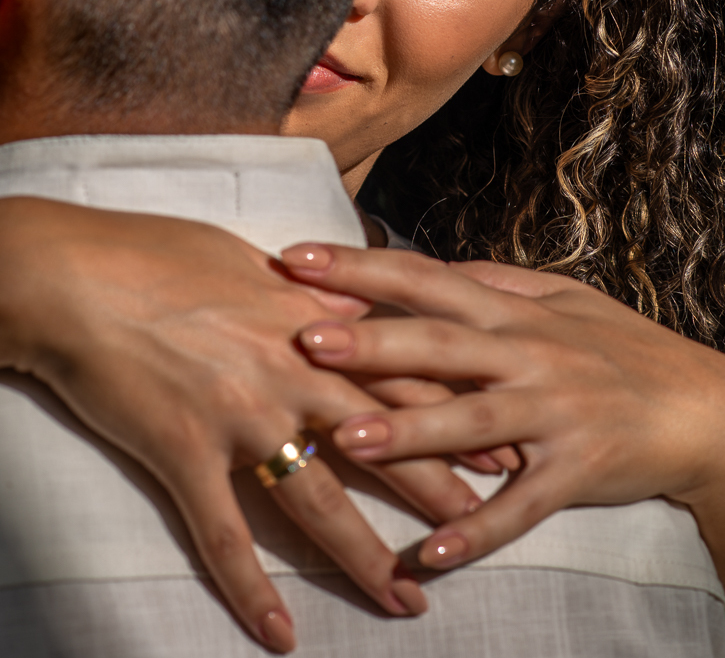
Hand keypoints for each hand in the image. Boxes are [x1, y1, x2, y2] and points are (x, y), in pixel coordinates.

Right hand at [0, 198, 486, 651]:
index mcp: (316, 326)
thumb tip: (355, 306)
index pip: (410, 377)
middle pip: (387, 444)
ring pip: (320, 502)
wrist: (72, 273)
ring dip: (365, 559)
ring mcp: (242, 418)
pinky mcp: (185, 453)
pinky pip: (225, 535)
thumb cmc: (160, 253)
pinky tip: (280, 634)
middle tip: (489, 534)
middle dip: (440, 494)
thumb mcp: (255, 262)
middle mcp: (294, 375)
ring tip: (408, 602)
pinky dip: (250, 589)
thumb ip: (315, 296)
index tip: (505, 448)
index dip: (461, 415)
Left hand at [280, 242, 724, 568]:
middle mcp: (533, 355)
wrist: (704, 408)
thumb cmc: (627, 350)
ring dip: (411, 432)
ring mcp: (557, 413)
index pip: (428, 280)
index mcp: (519, 312)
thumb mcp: (566, 302)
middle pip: (442, 346)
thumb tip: (435, 267)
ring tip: (347, 439)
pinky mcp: (579, 469)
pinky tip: (433, 553)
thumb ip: (498, 283)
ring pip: (474, 422)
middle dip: (372, 341)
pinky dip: (480, 528)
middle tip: (304, 339)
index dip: (361, 267)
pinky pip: (523, 505)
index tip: (295, 258)